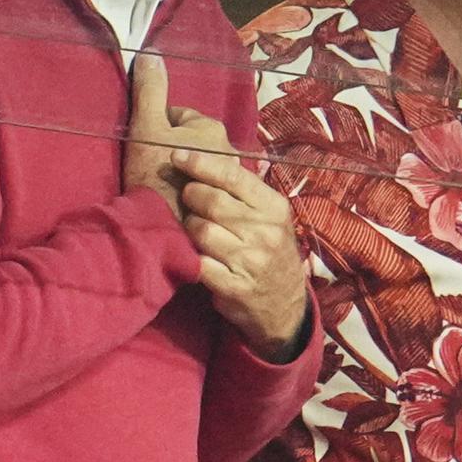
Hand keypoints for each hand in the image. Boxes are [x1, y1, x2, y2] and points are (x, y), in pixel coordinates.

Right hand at [122, 52, 231, 221]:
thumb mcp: (146, 128)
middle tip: (153, 168)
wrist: (165, 229)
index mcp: (210, 128)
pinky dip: (192, 193)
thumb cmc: (153, 174)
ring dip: (186, 172)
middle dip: (175, 151)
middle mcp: (228, 149)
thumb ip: (149, 90)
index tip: (146, 148)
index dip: (157, 129)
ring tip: (165, 188)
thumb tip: (150, 52)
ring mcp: (228, 178)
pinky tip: (177, 203)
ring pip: (201, 165)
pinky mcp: (226, 204)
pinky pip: (206, 188)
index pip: (179, 116)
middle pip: (192, 141)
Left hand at [174, 144, 310, 358]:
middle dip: (191, 197)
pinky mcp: (234, 287)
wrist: (284, 306)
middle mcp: (265, 232)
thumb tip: (208, 156)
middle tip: (189, 200)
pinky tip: (196, 256)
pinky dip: (191, 258)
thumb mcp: (270, 218)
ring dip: (190, 229)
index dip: (200, 163)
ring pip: (200, 231)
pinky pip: (198, 263)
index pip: (232, 176)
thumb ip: (244, 190)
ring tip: (197, 232)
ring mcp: (250, 260)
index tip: (178, 155)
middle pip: (210, 202)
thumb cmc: (269, 251)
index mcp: (274, 208)